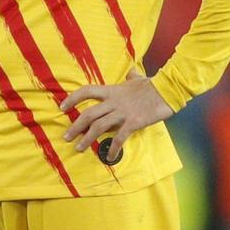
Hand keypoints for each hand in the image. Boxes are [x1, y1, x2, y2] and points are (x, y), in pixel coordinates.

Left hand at [59, 72, 173, 160]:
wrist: (167, 90)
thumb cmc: (152, 85)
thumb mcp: (138, 78)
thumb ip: (131, 76)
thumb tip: (130, 72)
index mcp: (112, 91)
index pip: (86, 91)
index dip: (72, 98)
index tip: (63, 107)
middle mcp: (114, 102)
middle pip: (88, 114)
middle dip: (75, 127)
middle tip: (66, 137)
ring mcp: (123, 112)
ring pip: (99, 127)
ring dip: (87, 139)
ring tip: (79, 148)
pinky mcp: (133, 122)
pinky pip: (119, 137)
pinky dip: (113, 148)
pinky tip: (109, 157)